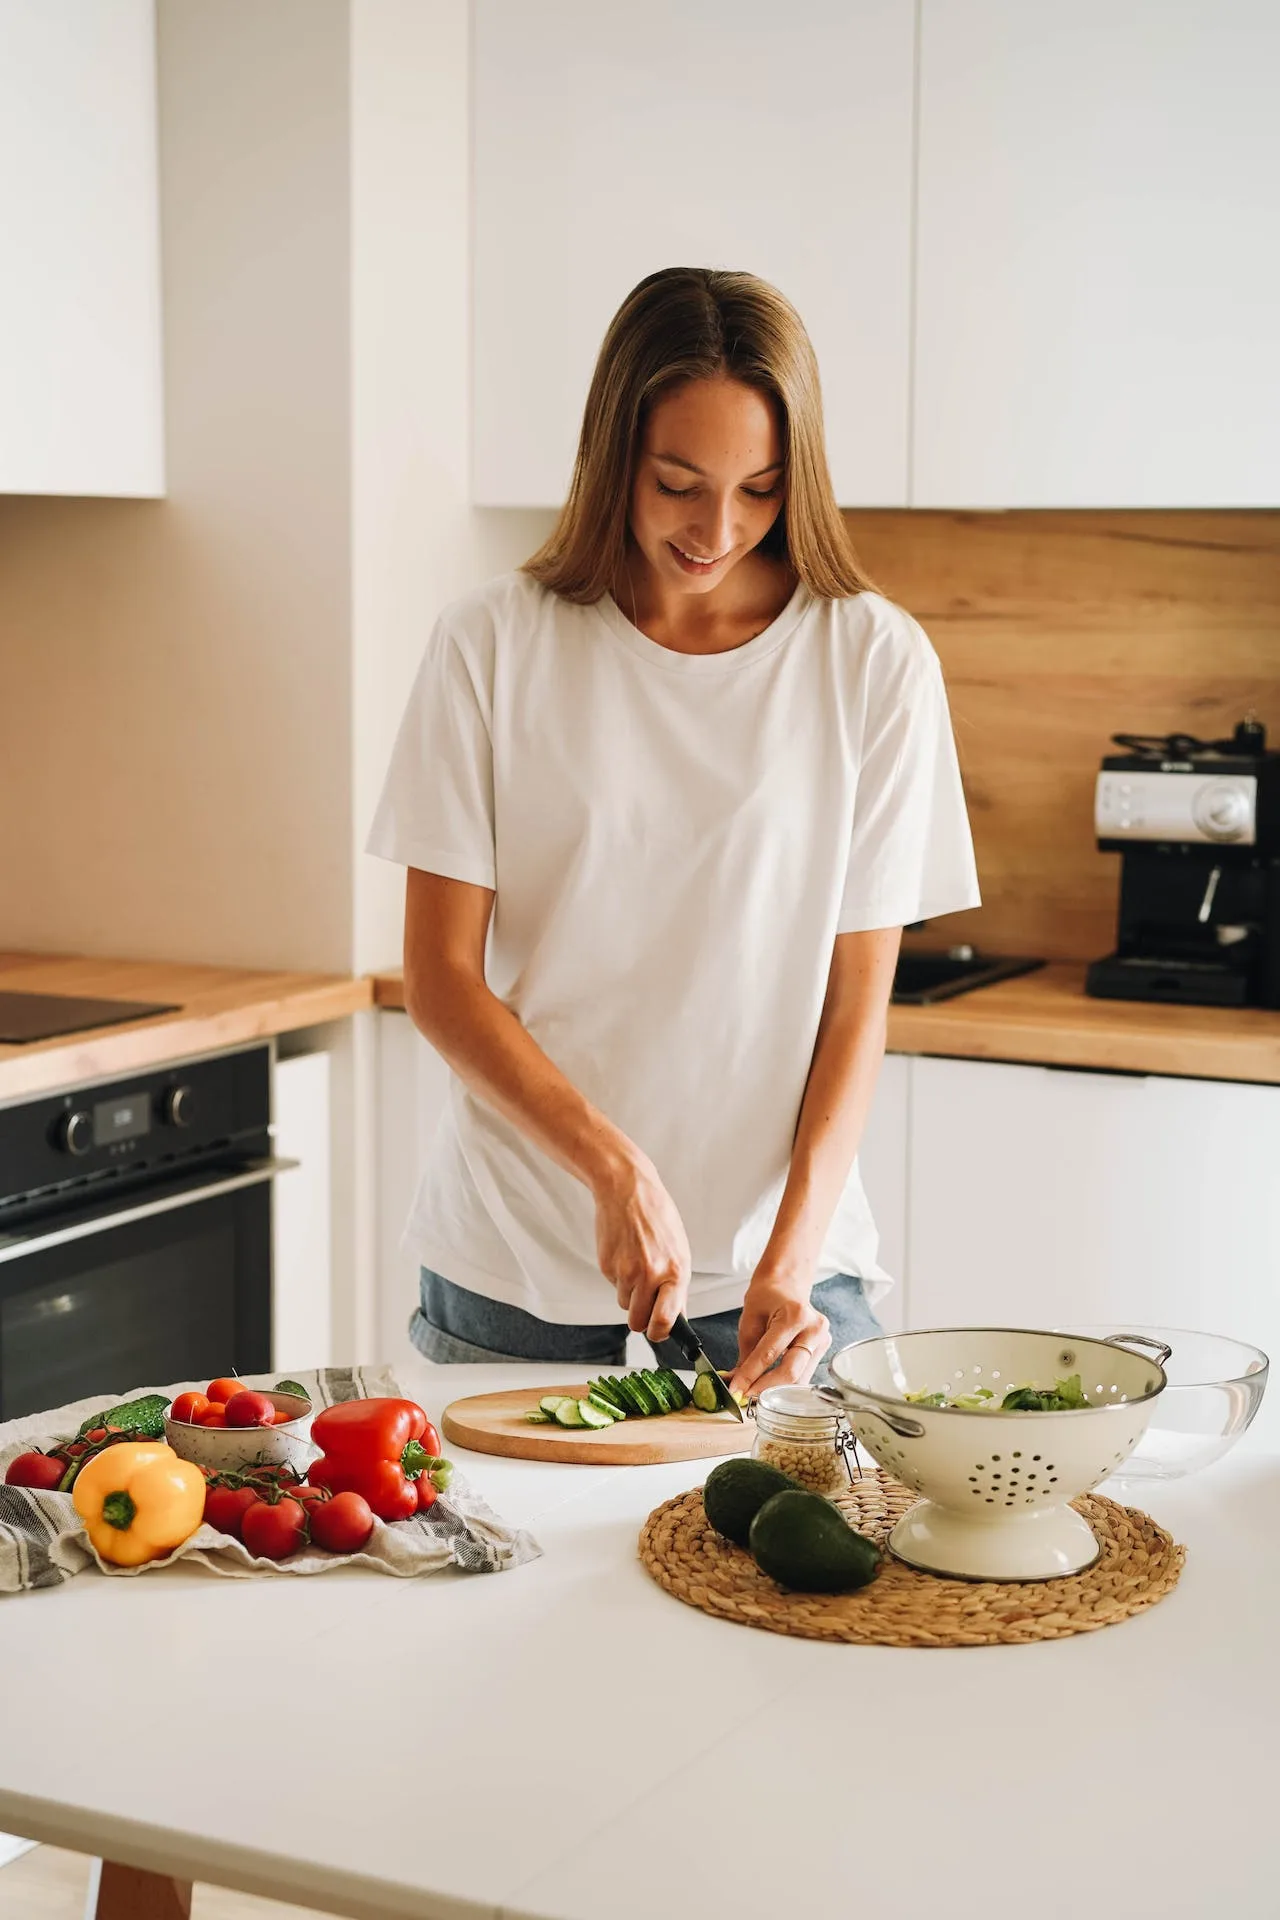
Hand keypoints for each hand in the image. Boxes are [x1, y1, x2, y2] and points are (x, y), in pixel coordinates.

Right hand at [592, 1149, 690, 1342]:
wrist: (627, 1190)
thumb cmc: (657, 1216)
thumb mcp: (679, 1250)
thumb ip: (678, 1285)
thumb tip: (677, 1315)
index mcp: (675, 1272)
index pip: (665, 1321)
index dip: (660, 1333)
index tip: (659, 1333)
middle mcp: (650, 1275)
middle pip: (638, 1322)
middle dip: (641, 1318)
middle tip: (645, 1304)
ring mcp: (625, 1272)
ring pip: (625, 1304)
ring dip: (630, 1294)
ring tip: (637, 1267)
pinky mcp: (606, 1267)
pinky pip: (613, 1286)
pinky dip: (619, 1278)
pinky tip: (625, 1255)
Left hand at [730, 1267, 831, 1399]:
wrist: (787, 1284)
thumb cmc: (767, 1297)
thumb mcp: (750, 1321)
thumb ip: (745, 1356)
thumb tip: (735, 1384)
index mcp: (794, 1315)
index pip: (769, 1354)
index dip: (750, 1376)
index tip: (736, 1391)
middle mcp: (813, 1328)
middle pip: (791, 1372)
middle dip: (765, 1389)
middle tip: (745, 1398)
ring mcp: (823, 1340)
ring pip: (799, 1379)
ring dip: (776, 1391)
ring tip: (754, 1395)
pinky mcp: (824, 1349)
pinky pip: (804, 1374)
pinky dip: (785, 1384)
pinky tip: (770, 1387)